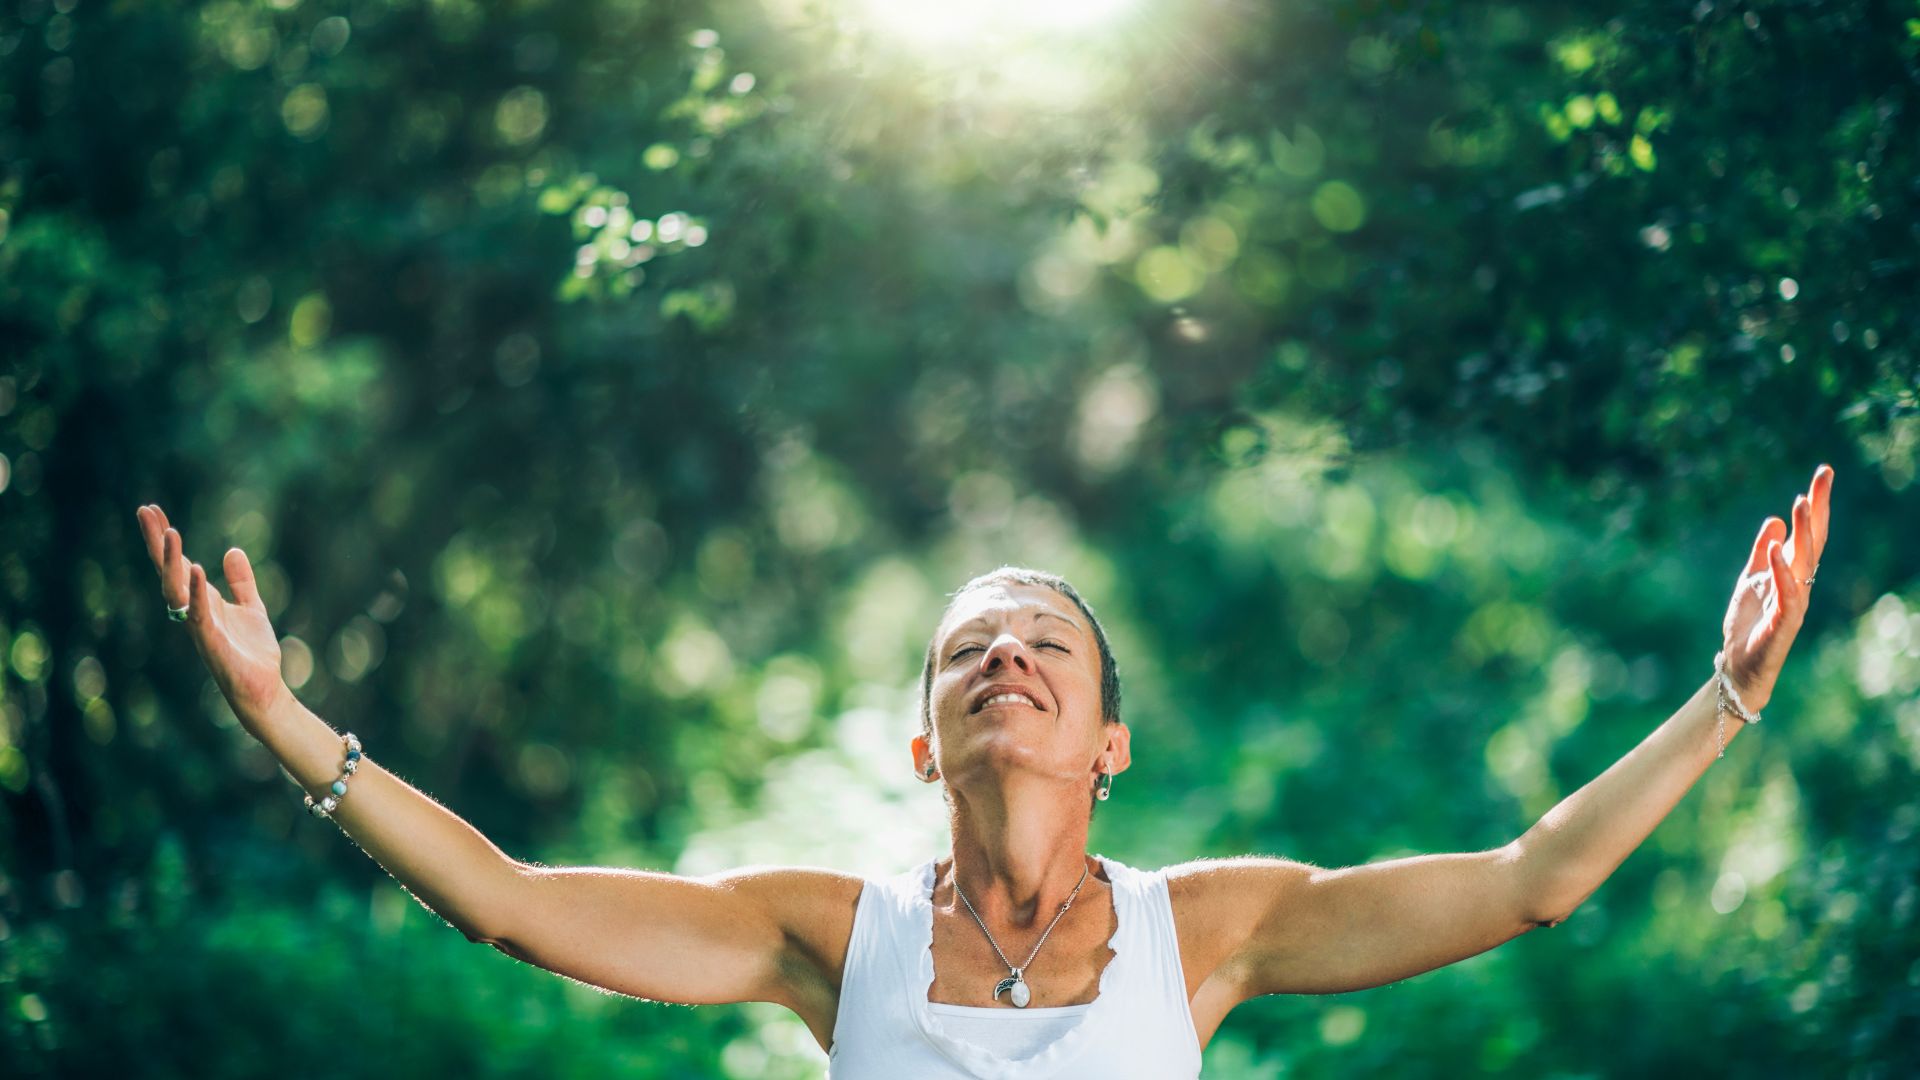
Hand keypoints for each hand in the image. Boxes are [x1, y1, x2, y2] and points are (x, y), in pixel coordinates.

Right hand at [136, 504, 292, 727]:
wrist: (263, 689)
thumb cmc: (252, 653)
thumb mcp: (252, 607)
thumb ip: (241, 581)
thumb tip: (232, 551)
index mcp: (202, 600)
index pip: (176, 563)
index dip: (164, 539)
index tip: (151, 509)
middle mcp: (194, 611)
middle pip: (168, 571)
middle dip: (157, 542)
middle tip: (146, 511)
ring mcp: (200, 627)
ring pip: (177, 590)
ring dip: (172, 562)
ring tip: (170, 531)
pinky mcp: (212, 643)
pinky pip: (199, 615)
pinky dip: (195, 592)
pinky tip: (194, 569)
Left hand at [1720, 465, 1833, 710]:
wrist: (1739, 666)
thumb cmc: (1749, 625)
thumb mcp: (1750, 580)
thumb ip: (1761, 552)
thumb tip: (1776, 520)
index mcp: (1792, 572)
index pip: (1808, 532)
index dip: (1816, 503)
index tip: (1823, 473)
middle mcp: (1800, 583)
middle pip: (1813, 539)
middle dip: (1818, 507)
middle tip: (1824, 475)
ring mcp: (1795, 602)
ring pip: (1805, 562)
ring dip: (1804, 532)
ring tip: (1801, 501)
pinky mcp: (1783, 622)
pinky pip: (1787, 593)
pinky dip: (1781, 571)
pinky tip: (1777, 549)